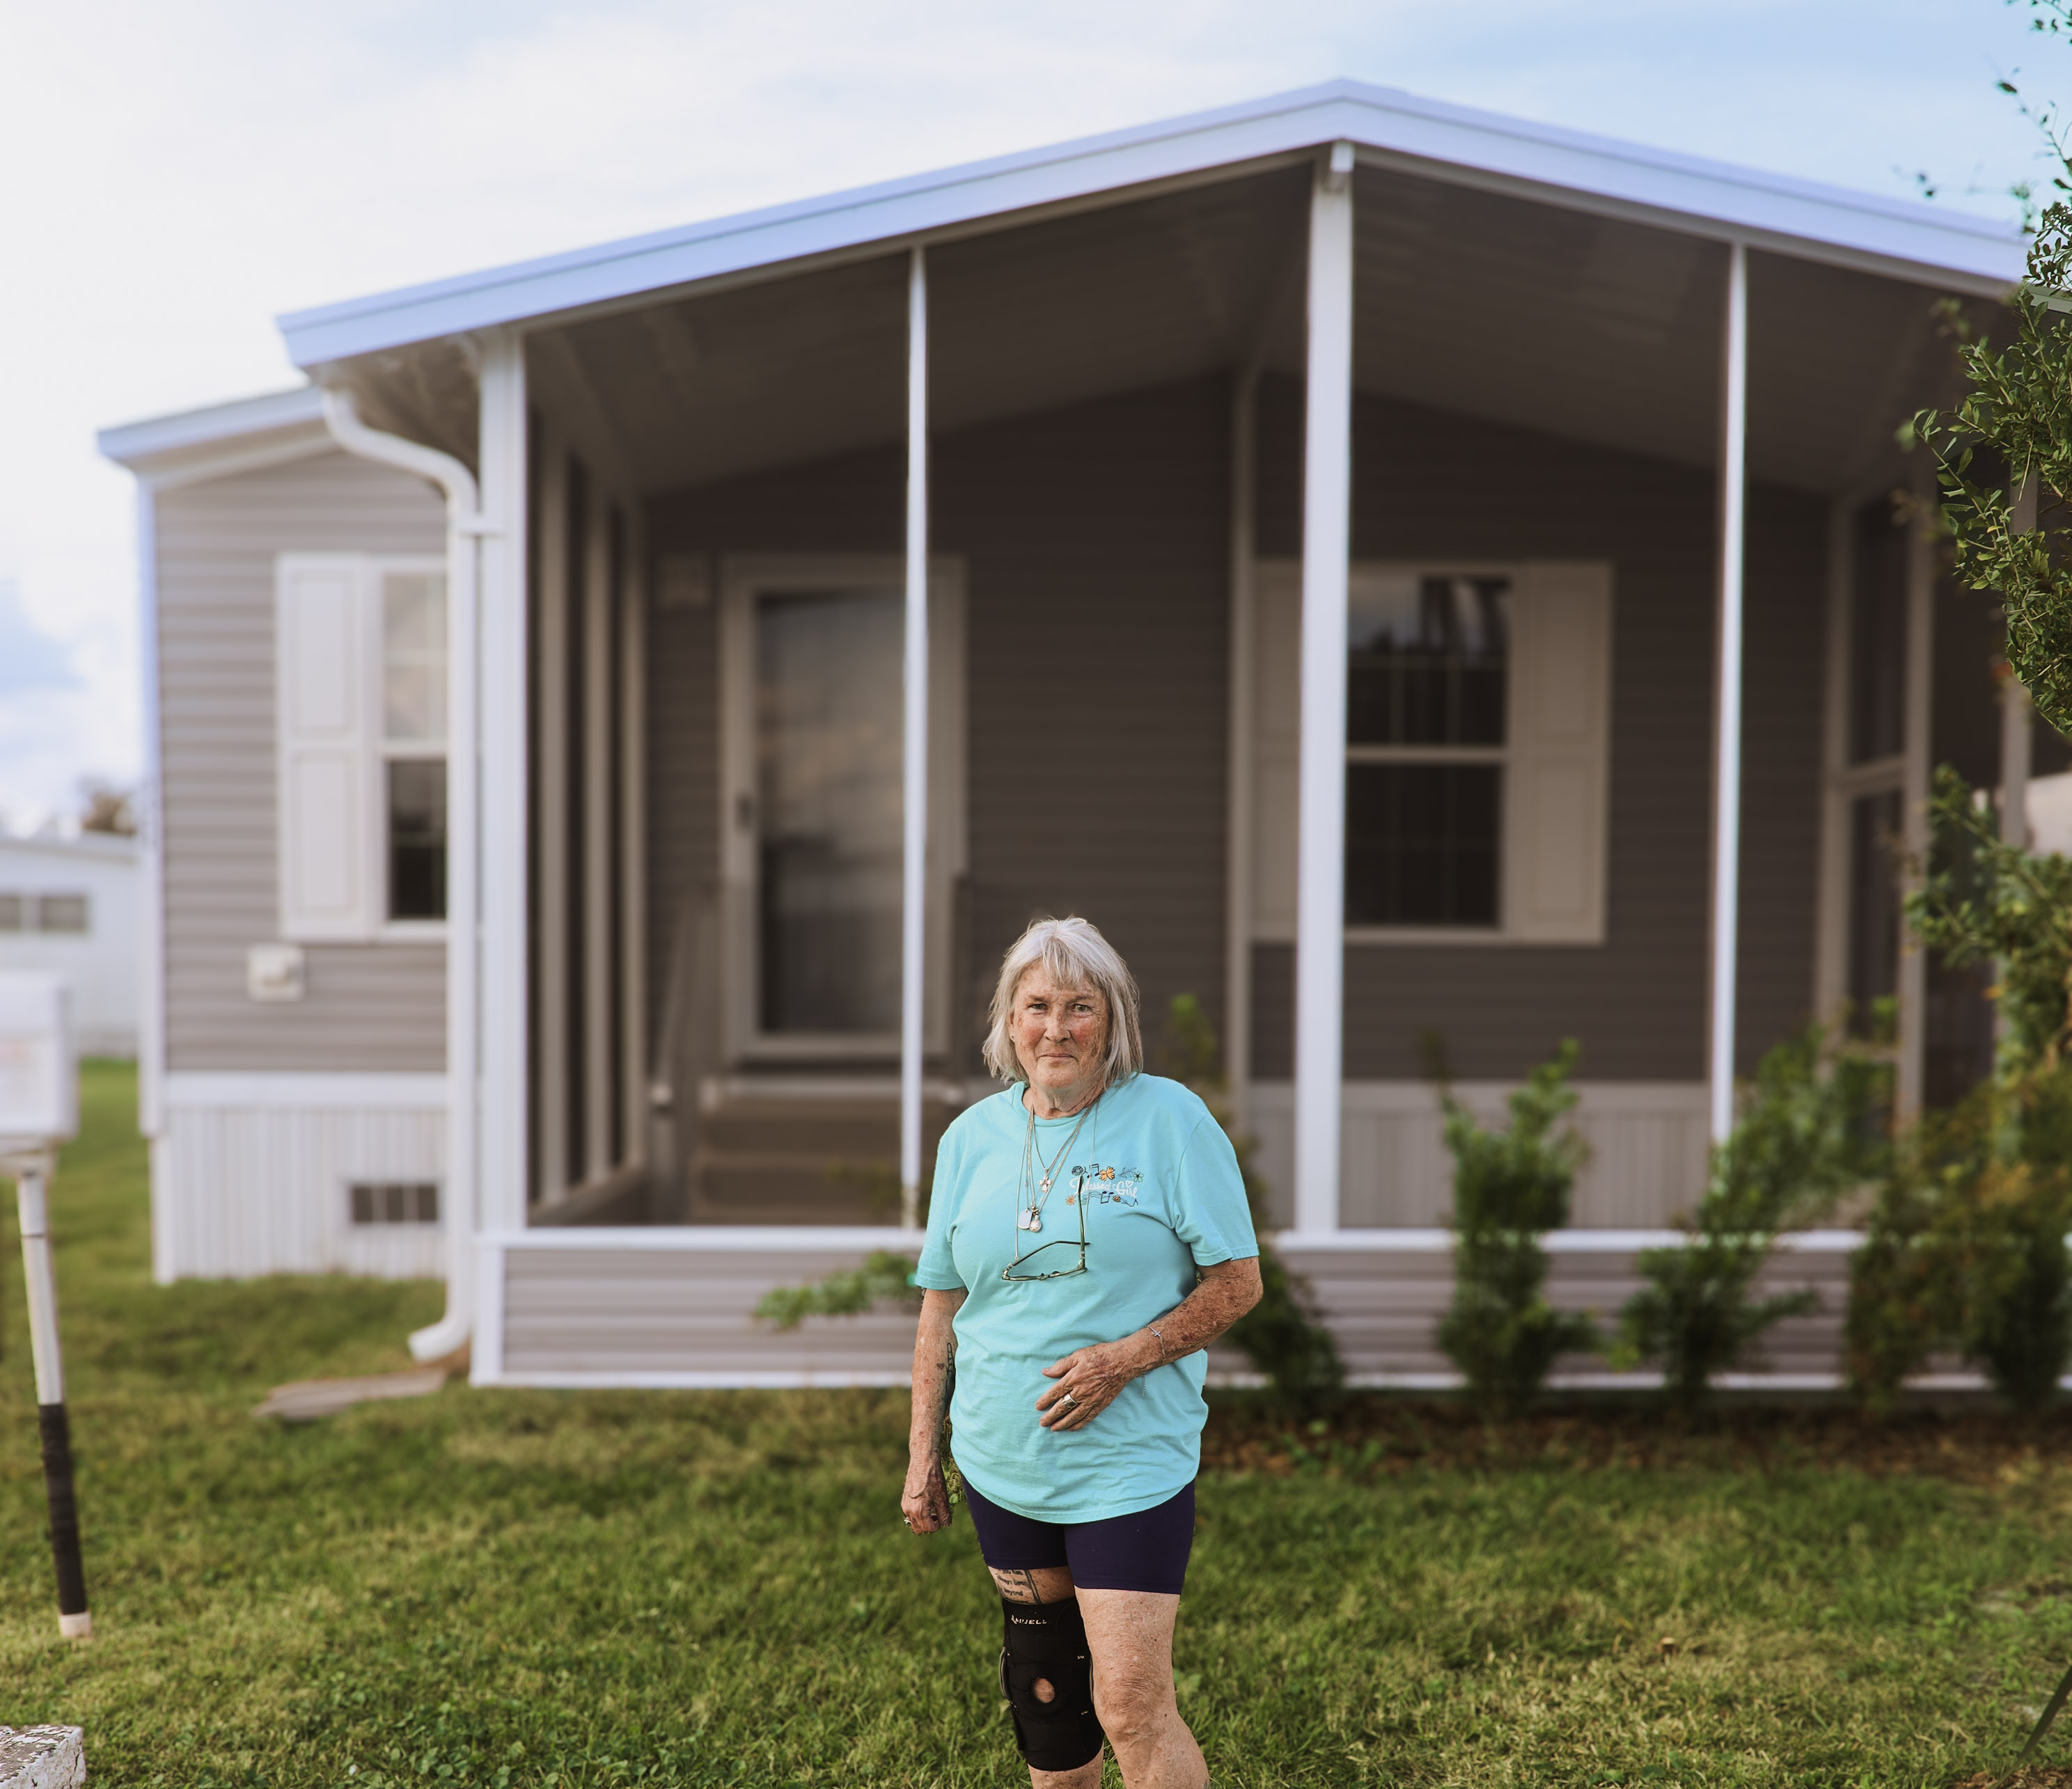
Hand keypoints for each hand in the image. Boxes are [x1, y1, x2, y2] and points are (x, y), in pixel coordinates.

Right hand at [902, 1458, 952, 1533]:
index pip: (928, 1528)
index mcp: (918, 1511)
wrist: (922, 1461)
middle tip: (938, 1516)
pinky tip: (926, 1502)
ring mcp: (905, 1504)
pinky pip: (910, 1513)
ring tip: (933, 1509)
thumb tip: (945, 1525)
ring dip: (923, 1520)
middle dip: (929, 1526)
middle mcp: (908, 1510)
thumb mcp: (941, 1498)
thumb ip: (944, 1514)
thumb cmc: (933, 1478)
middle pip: (919, 1529)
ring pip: (913, 1521)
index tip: (942, 1518)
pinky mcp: (904, 1499)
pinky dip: (918, 1513)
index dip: (937, 1526)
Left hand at [1036, 1335, 1154, 1431]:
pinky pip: (1088, 1418)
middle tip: (1042, 1423)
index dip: (1045, 1401)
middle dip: (1051, 1416)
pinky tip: (1072, 1428)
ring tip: (1054, 1428)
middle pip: (1062, 1407)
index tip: (1038, 1407)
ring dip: (1062, 1423)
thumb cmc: (1100, 1355)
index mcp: (1073, 1378)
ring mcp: (1091, 1400)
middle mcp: (1081, 1391)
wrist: (1122, 1362)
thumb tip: (1045, 1372)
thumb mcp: (1078, 1355)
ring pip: (1074, 1415)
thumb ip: (1061, 1365)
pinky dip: (1079, 1424)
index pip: (1055, 1393)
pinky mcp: (1101, 1404)